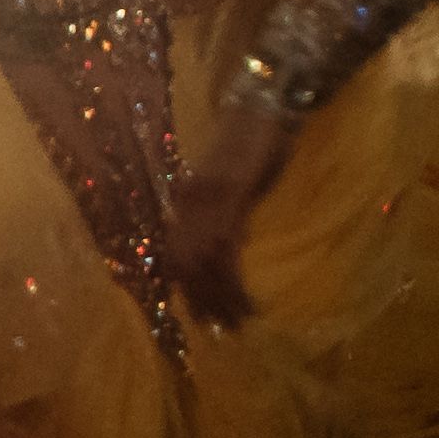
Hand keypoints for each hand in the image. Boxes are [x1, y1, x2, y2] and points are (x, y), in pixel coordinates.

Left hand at [169, 102, 291, 327]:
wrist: (262, 108)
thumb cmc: (255, 142)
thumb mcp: (236, 182)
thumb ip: (228, 210)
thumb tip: (232, 241)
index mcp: (186, 199)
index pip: (175, 253)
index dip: (186, 286)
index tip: (199, 313)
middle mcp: (186, 202)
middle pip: (184, 264)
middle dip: (201, 300)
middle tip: (218, 329)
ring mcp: (204, 199)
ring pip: (203, 264)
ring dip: (220, 299)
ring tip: (237, 324)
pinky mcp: (227, 197)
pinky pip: (223, 251)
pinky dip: (233, 282)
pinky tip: (248, 302)